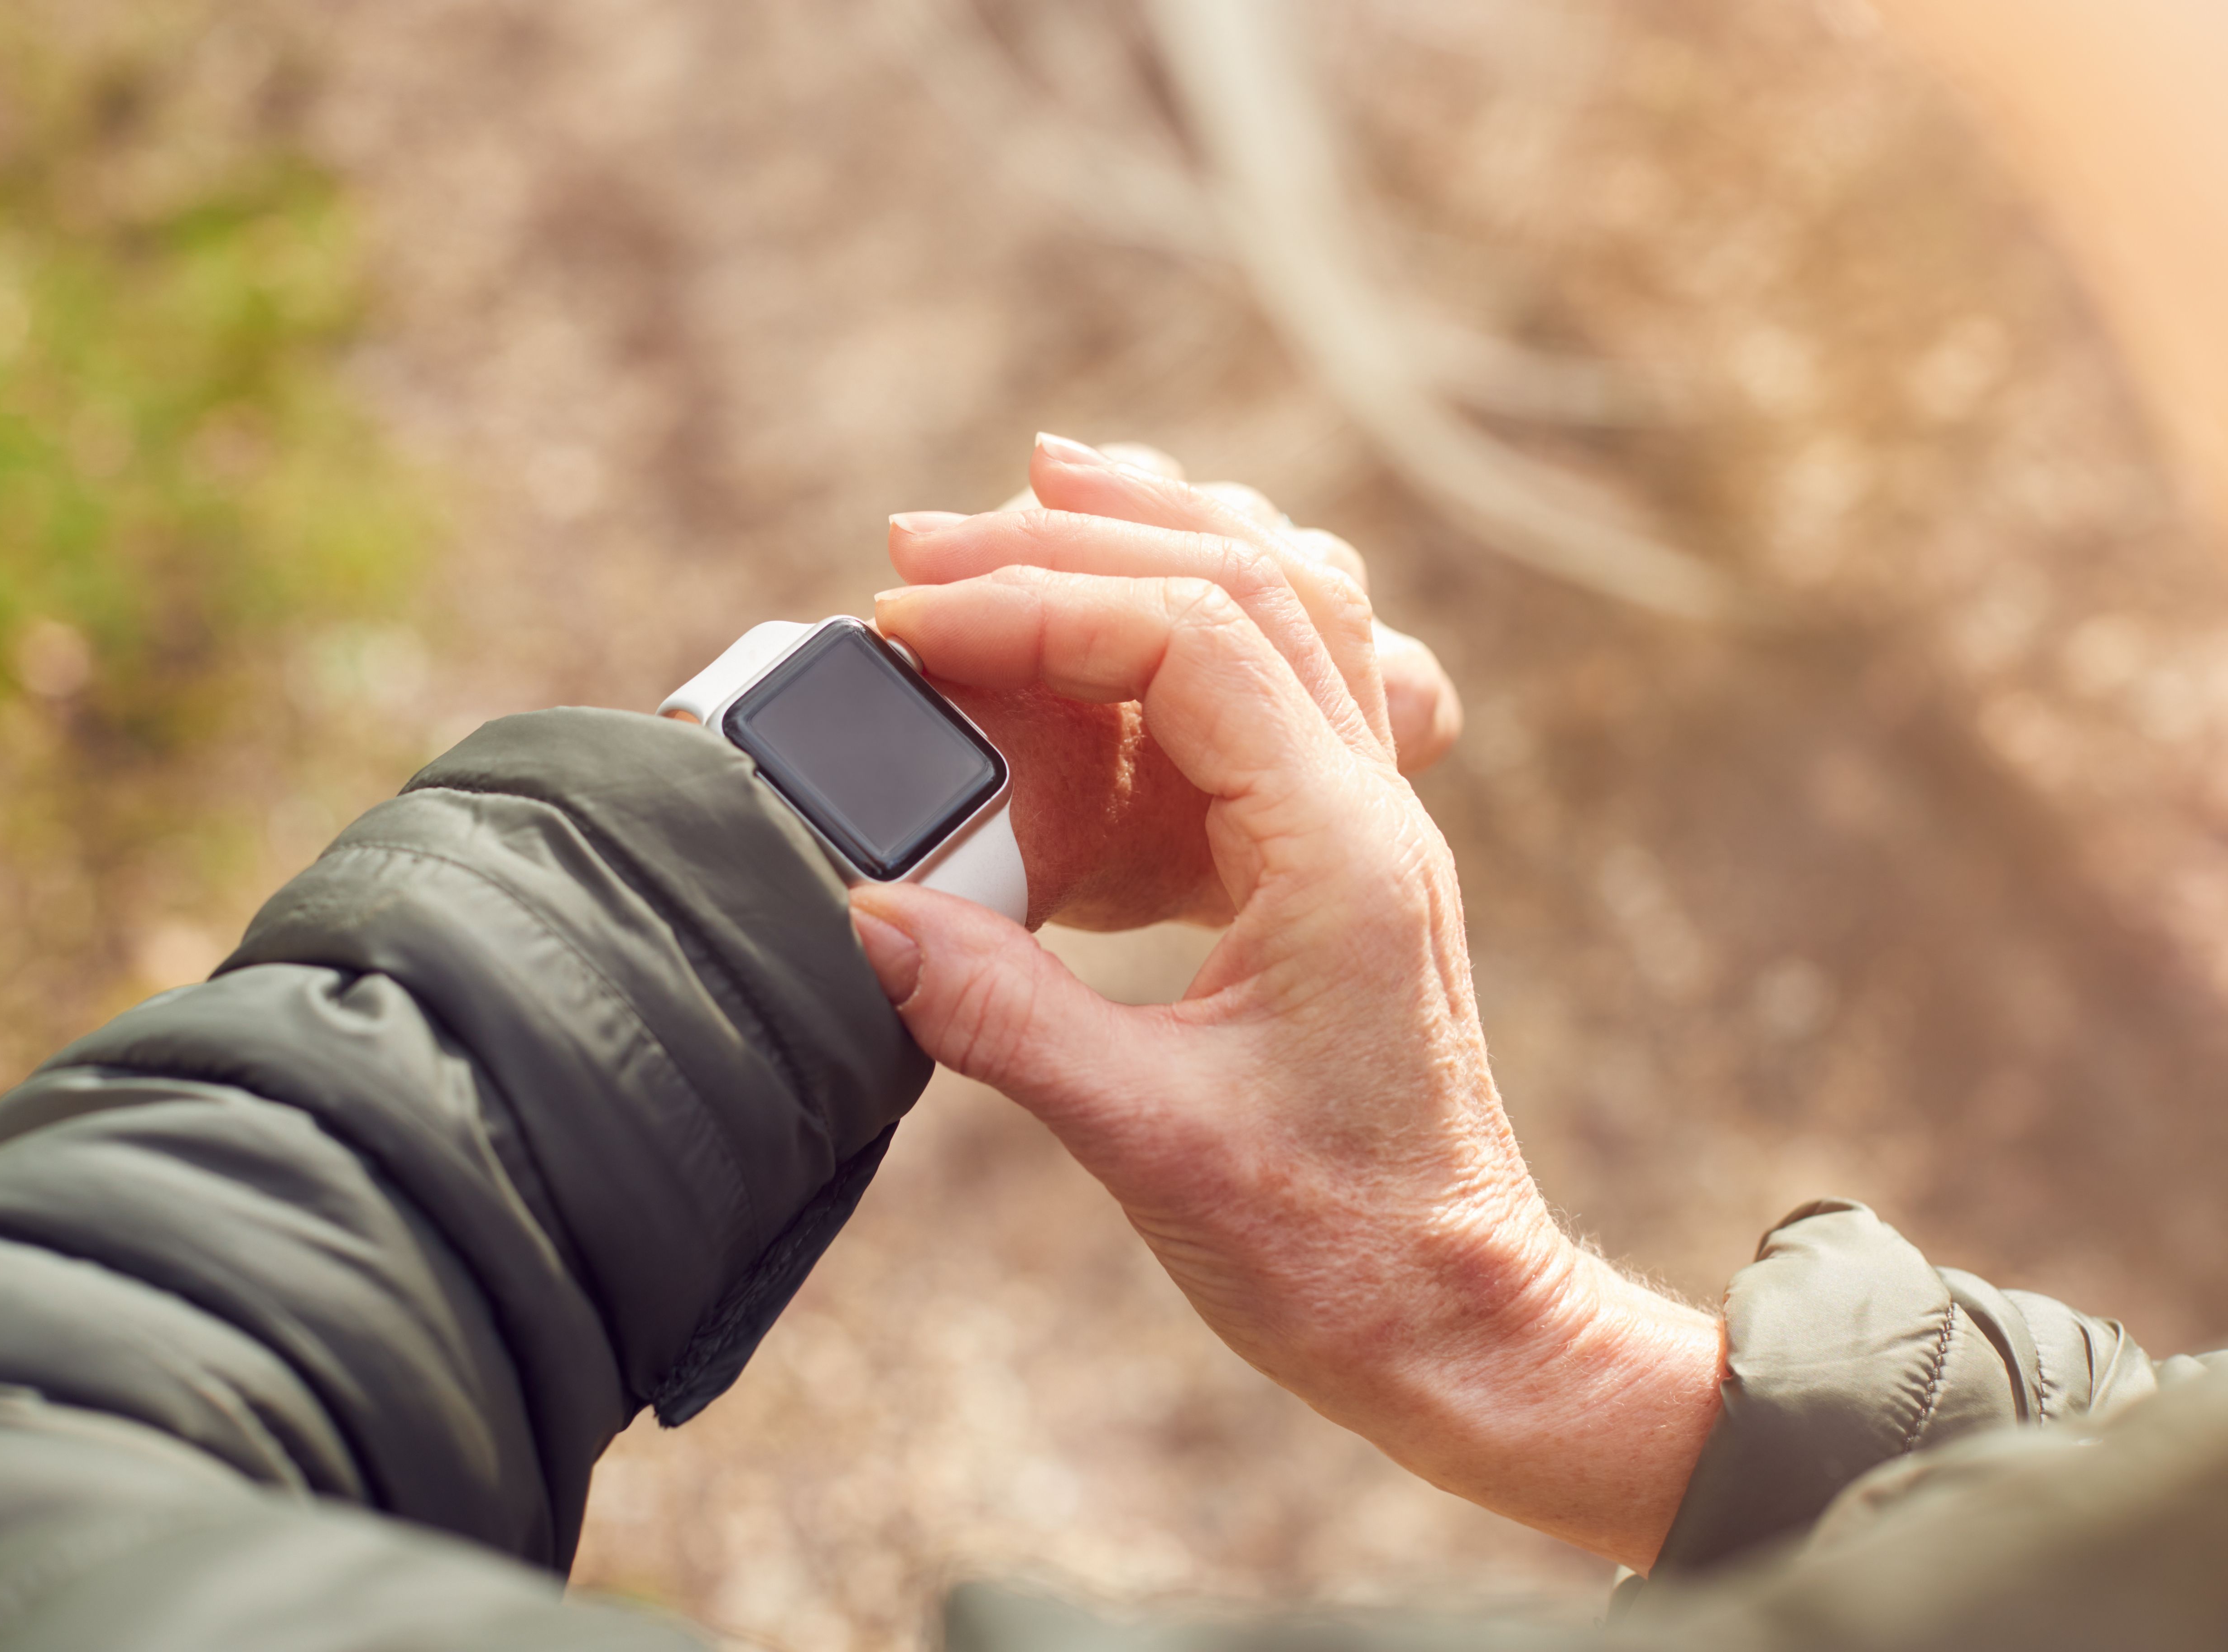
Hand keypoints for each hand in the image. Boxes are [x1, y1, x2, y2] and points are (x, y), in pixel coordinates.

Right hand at [849, 524, 1719, 1570]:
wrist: (1457, 1325)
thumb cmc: (1335, 1254)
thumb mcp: (1147, 1141)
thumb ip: (1002, 1014)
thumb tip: (867, 911)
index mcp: (1339, 852)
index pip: (1190, 638)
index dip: (1037, 606)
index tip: (912, 630)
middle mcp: (1367, 812)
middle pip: (1242, 578)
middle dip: (1075, 539)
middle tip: (926, 546)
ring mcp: (1362, 831)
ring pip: (1281, 608)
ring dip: (1150, 546)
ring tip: (1029, 509)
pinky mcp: (1332, 867)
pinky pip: (1276, 690)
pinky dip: (1185, 633)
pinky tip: (1105, 649)